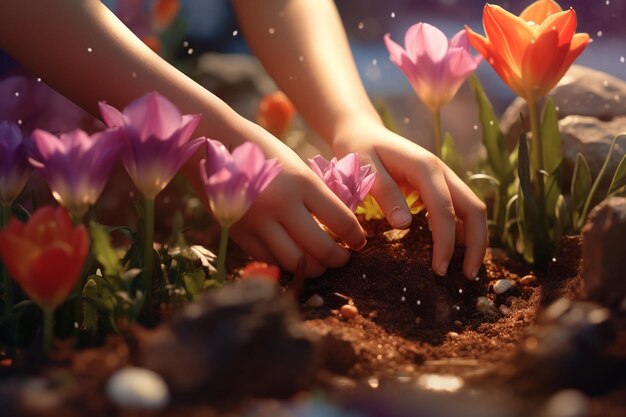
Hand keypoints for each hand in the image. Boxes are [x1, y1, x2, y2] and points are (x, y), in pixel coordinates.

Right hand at [229, 136, 366, 277]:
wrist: (213, 143)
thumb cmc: (263, 153)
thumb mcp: (297, 168)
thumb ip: (316, 198)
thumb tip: (338, 231)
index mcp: (301, 182)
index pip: (341, 220)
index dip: (355, 237)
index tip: (359, 241)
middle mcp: (280, 204)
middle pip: (321, 248)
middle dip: (338, 259)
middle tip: (343, 258)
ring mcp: (257, 221)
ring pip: (295, 262)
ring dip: (314, 268)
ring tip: (321, 264)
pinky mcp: (239, 232)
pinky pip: (269, 259)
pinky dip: (285, 263)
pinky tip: (294, 257)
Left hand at [331, 118, 487, 279]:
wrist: (360, 131)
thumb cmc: (359, 150)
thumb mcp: (364, 168)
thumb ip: (384, 192)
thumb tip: (405, 224)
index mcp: (426, 167)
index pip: (445, 210)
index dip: (446, 242)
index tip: (438, 269)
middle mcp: (442, 172)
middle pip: (474, 209)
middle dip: (475, 245)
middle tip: (465, 277)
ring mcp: (443, 178)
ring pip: (472, 210)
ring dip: (473, 239)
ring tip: (464, 270)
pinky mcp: (438, 186)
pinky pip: (459, 209)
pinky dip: (462, 231)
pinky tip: (453, 252)